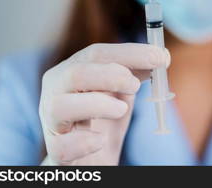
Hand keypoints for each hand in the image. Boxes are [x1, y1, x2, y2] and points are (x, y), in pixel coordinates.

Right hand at [39, 43, 169, 164]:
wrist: (90, 158)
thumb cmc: (104, 118)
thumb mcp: (121, 92)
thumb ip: (134, 73)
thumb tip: (160, 56)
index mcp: (73, 70)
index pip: (97, 54)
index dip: (130, 53)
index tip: (160, 57)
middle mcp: (56, 91)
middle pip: (75, 73)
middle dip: (110, 75)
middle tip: (136, 86)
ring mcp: (52, 121)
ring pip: (61, 106)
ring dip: (96, 104)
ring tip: (121, 109)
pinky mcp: (55, 150)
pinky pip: (62, 147)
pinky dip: (83, 142)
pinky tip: (100, 140)